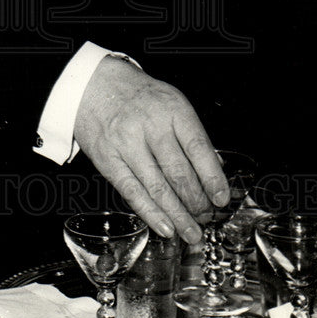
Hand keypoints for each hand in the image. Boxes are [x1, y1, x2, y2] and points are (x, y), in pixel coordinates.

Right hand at [73, 57, 228, 242]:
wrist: (94, 85)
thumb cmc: (139, 96)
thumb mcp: (172, 102)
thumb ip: (191, 134)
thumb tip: (213, 169)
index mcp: (172, 109)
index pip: (198, 147)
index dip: (212, 177)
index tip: (222, 198)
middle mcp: (150, 126)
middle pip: (178, 172)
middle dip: (197, 201)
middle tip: (207, 217)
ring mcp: (127, 143)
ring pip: (157, 188)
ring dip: (178, 215)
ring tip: (192, 232)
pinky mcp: (108, 159)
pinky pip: (132, 192)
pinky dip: (151, 214)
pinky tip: (166, 228)